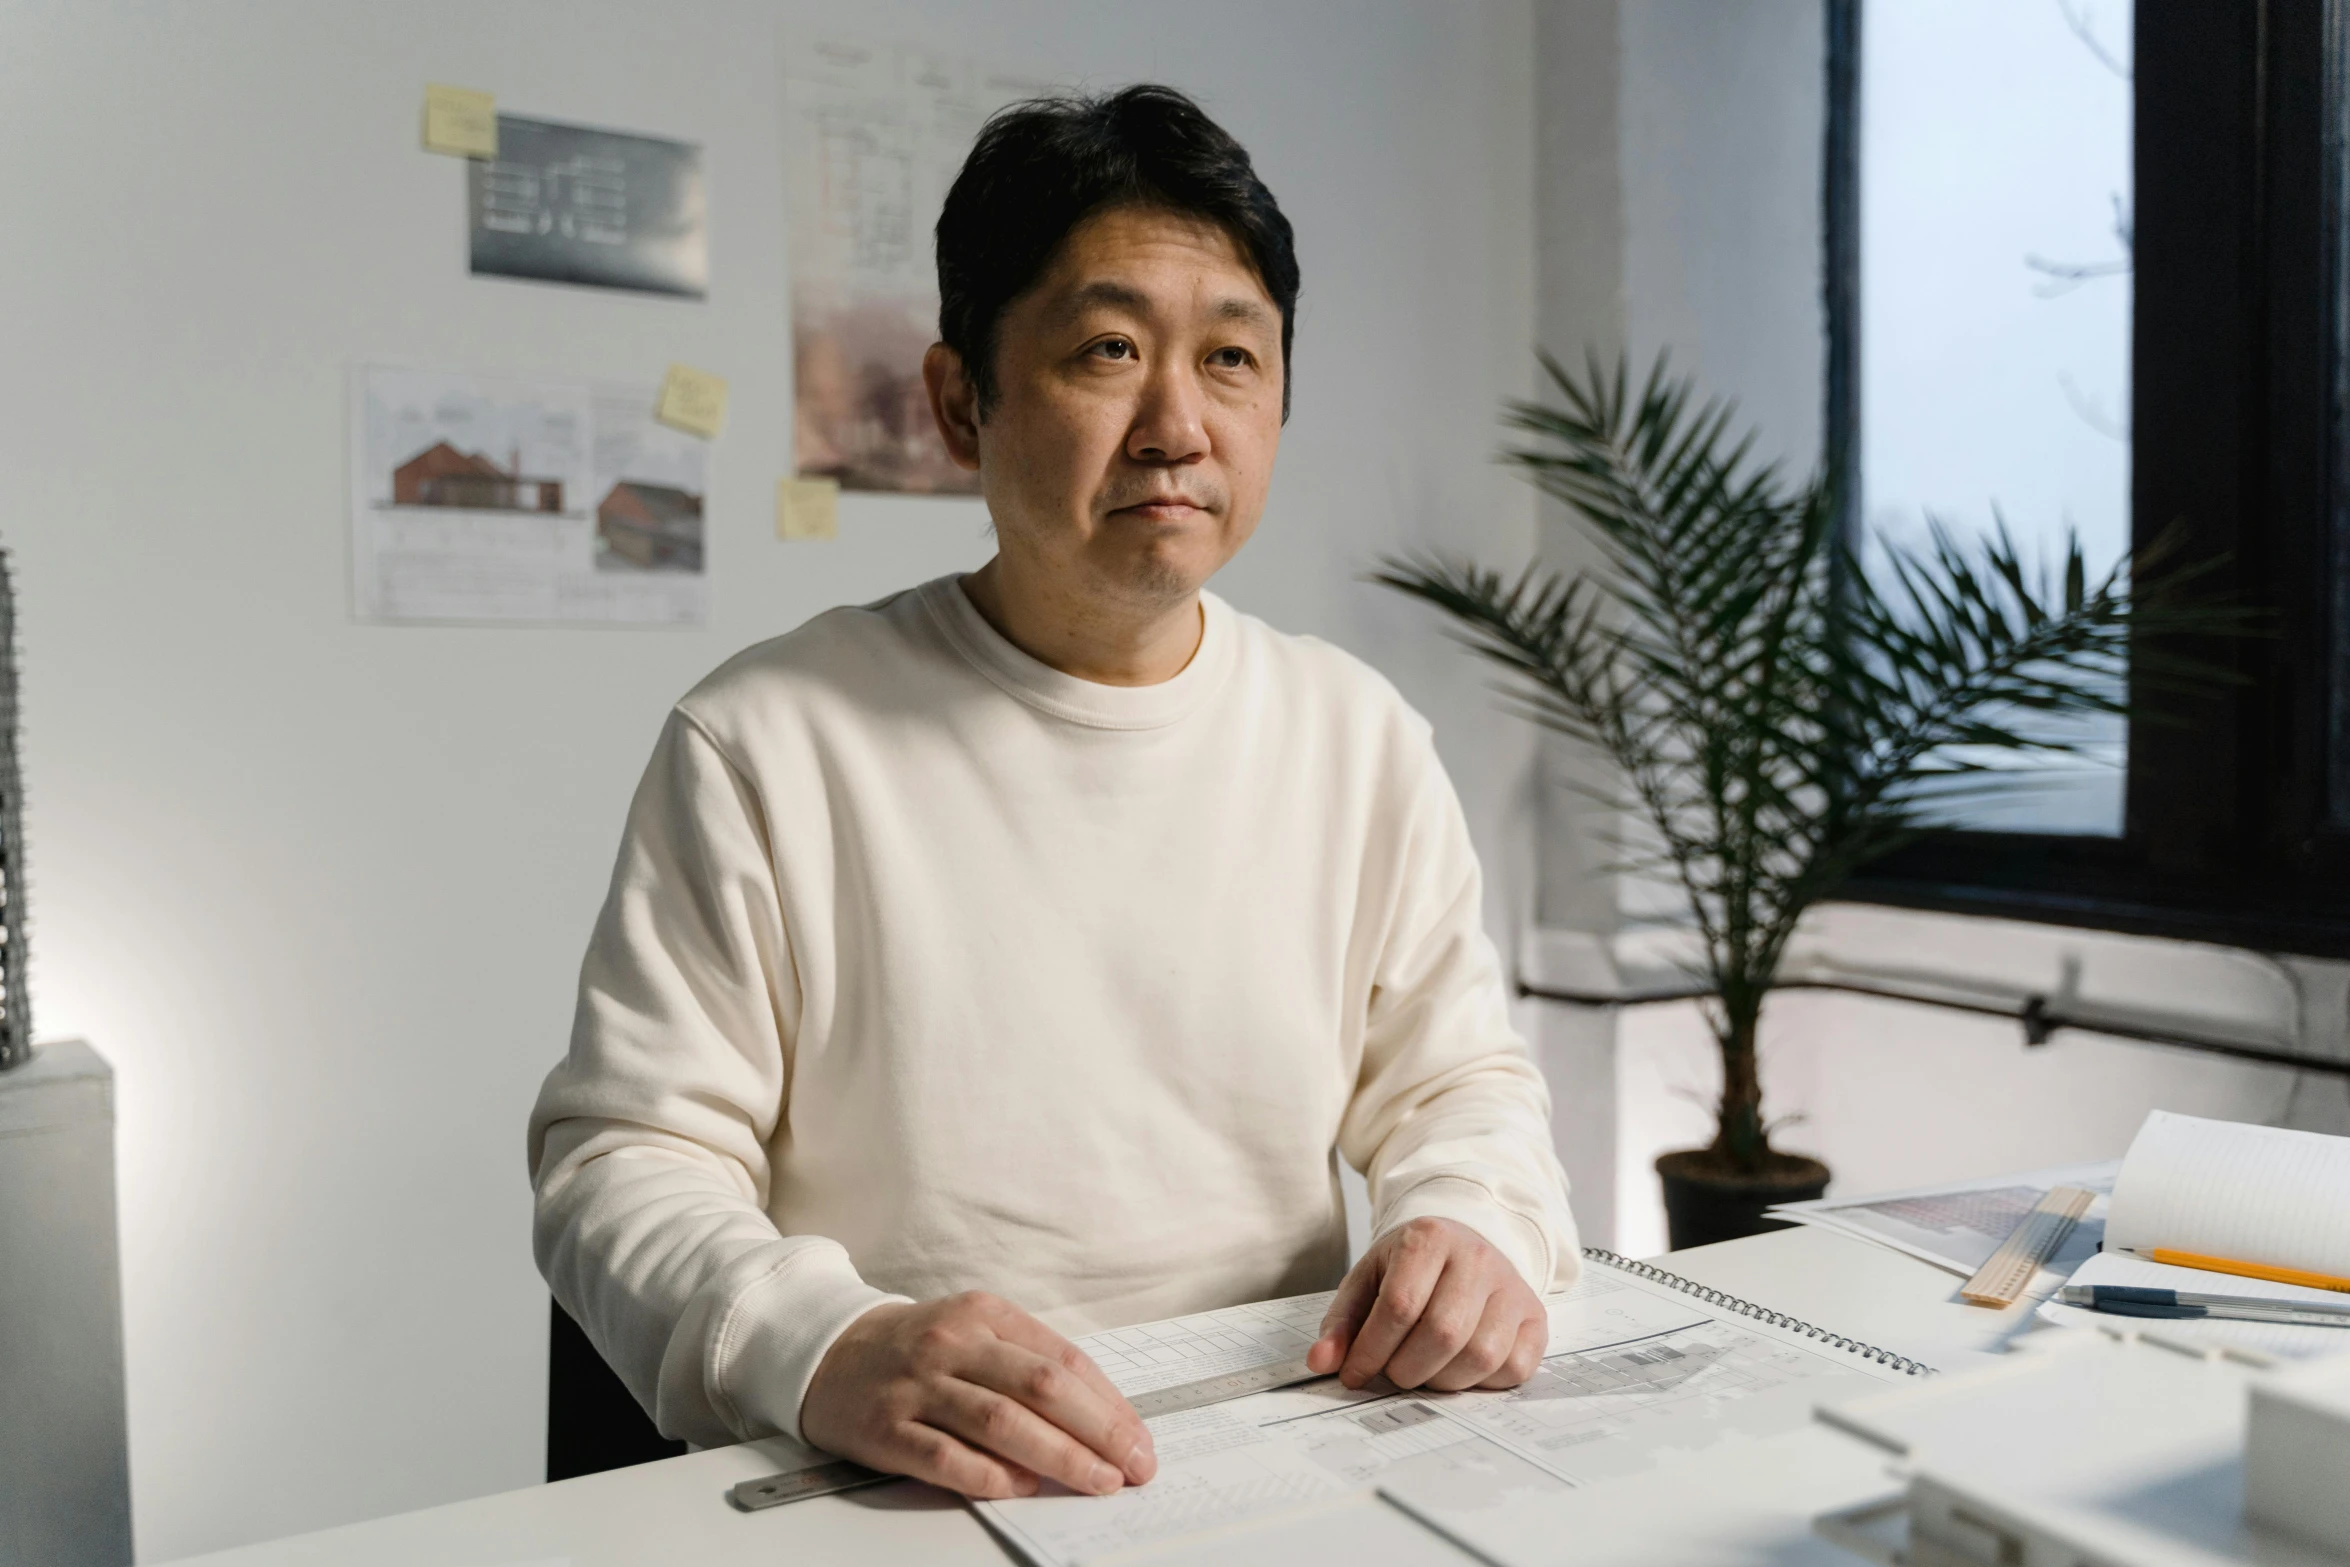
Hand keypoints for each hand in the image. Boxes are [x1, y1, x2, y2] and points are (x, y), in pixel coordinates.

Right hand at [800, 1292, 1156, 1499]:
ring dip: (1060, 1456)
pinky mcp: (887, 1427)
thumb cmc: (915, 1347)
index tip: (1139, 1438)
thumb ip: (1027, 1363)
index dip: (1109, 1403)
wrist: (826, 1352)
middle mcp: (953, 1343)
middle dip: (1099, 1430)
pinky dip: (991, 1475)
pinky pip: (946, 1456)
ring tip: (1098, 1481)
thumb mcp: (974, 1331)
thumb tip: (1098, 1416)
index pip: (1063, 1359)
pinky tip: (1023, 1487)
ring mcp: (918, 1385)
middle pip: (1041, 1387)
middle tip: (1134, 1464)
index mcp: (985, 1314)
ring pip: (1001, 1421)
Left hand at [1306, 1216, 1545, 1391]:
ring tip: (1423, 1370)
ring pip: (1480, 1355)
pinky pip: (1514, 1367)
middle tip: (1393, 1372)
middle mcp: (1477, 1257)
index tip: (1353, 1374)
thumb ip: (1341, 1322)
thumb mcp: (1368, 1281)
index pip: (1399, 1307)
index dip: (1371, 1351)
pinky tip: (1460, 1367)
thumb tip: (1320, 1362)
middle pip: (1443, 1334)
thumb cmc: (1410, 1268)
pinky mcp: (1535, 1316)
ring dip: (1443, 1380)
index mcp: (1429, 1238)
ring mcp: (1512, 1286)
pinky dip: (1482, 1382)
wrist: (1462, 1245)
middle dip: (1407, 1369)